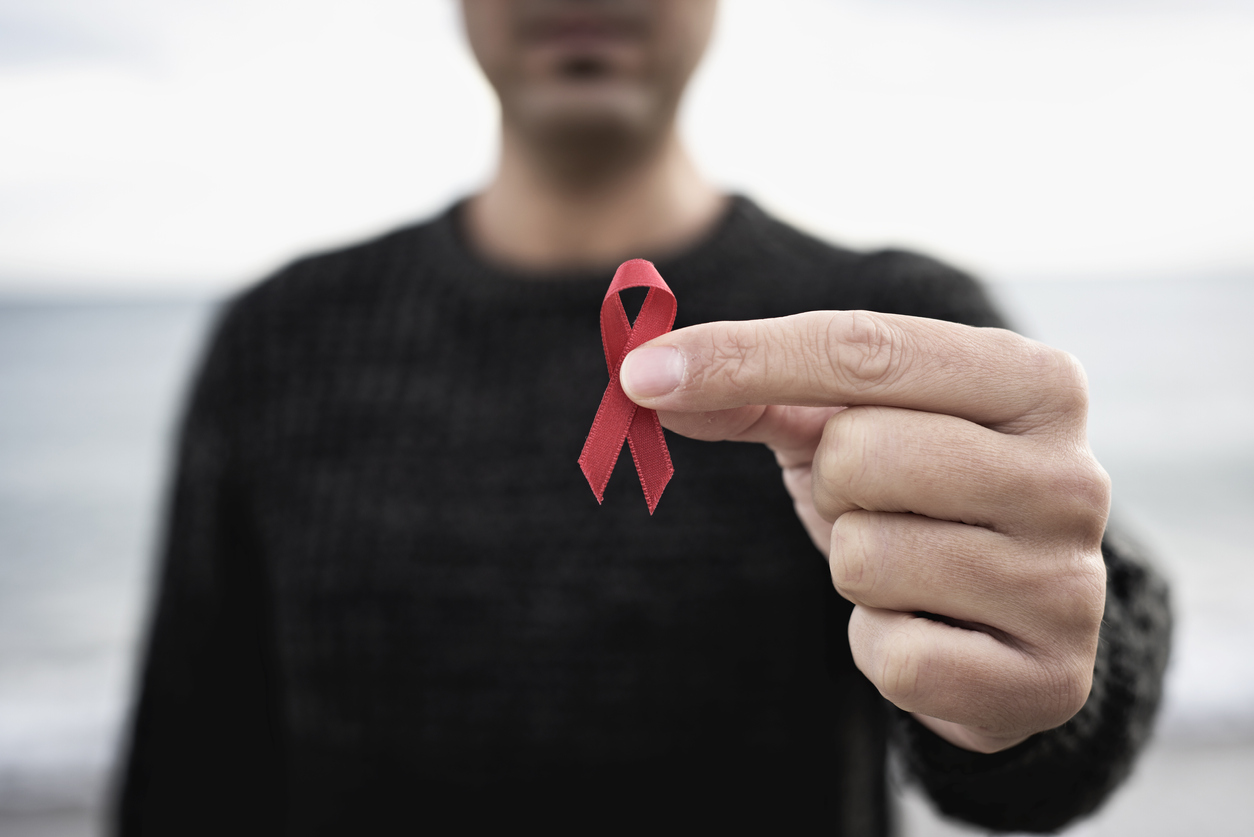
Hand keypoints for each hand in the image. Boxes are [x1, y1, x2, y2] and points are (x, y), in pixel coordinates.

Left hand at [620, 310, 1108, 753]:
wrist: (1005, 619)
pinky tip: (926, 631)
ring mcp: (1069, 582)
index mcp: (1033, 382)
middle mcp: (1072, 474)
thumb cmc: (919, 495)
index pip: (865, 348)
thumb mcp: (846, 425)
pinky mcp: (1048, 679)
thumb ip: (757, 391)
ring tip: (909, 567)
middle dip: (832, 484)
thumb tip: (647, 380)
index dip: (742, 356)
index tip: (642, 373)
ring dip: (856, 568)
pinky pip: (891, 656)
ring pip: (865, 558)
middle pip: (858, 452)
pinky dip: (880, 646)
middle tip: (874, 502)